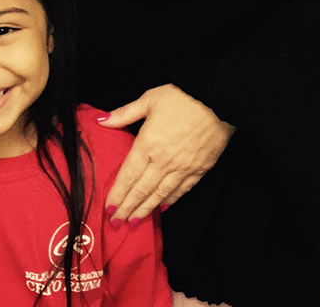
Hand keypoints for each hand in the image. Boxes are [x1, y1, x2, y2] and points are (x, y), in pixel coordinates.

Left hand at [99, 84, 234, 222]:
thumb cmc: (182, 96)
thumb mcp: (149, 99)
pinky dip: (170, 201)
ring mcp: (183, 167)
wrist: (218, 98)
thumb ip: (124, 113)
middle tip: (116, 224)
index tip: (108, 208)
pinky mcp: (200, 169)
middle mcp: (164, 160)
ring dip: (146, 210)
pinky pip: (182, 190)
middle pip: (142, 190)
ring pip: (160, 194)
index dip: (118, 193)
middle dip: (128, 208)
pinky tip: (162, 208)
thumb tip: (101, 120)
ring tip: (134, 223)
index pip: (129, 175)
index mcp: (148, 143)